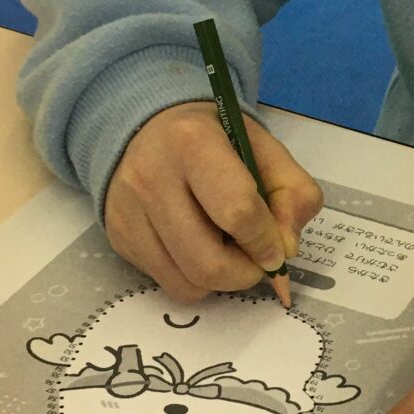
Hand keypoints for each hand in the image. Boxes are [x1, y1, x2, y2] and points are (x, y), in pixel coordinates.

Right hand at [105, 102, 322, 301]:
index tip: (277, 249)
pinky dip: (196, 280)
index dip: (266, 241)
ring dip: (222, 281)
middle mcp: (152, 178)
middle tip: (256, 260)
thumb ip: (294, 193)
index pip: (237, 212)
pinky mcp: (119, 237)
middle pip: (208, 263)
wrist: (148, 129)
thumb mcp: (265, 148)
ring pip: (187, 283)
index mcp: (193, 143)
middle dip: (245, 273)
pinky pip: (168, 284)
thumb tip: (286, 249)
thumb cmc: (215, 139)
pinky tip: (202, 250)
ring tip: (229, 252)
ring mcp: (129, 212)